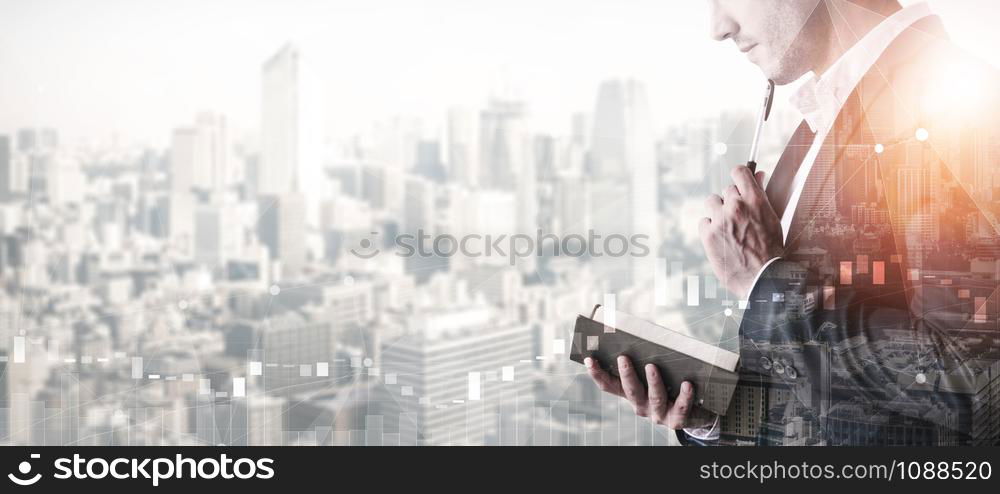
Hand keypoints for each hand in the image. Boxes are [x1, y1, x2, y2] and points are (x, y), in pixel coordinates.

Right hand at [586, 355, 711, 428]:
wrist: (696, 413)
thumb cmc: (672, 387)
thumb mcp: (657, 375)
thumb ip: (647, 361)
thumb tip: (643, 335)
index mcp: (632, 394)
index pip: (610, 386)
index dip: (598, 374)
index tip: (589, 359)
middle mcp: (642, 406)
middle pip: (631, 391)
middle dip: (626, 374)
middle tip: (623, 357)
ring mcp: (659, 414)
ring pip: (654, 397)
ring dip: (653, 381)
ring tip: (652, 366)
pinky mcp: (677, 420)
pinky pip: (681, 407)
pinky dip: (684, 395)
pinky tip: (687, 384)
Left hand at [700, 166, 783, 297]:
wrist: (763, 278)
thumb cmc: (771, 249)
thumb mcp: (772, 218)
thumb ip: (762, 194)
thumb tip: (759, 174)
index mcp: (755, 200)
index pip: (739, 171)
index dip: (738, 175)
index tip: (739, 183)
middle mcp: (736, 206)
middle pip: (726, 190)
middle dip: (732, 201)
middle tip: (739, 218)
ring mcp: (720, 220)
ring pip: (712, 202)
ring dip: (718, 211)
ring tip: (728, 227)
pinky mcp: (708, 234)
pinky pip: (703, 222)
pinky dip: (709, 228)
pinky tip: (720, 238)